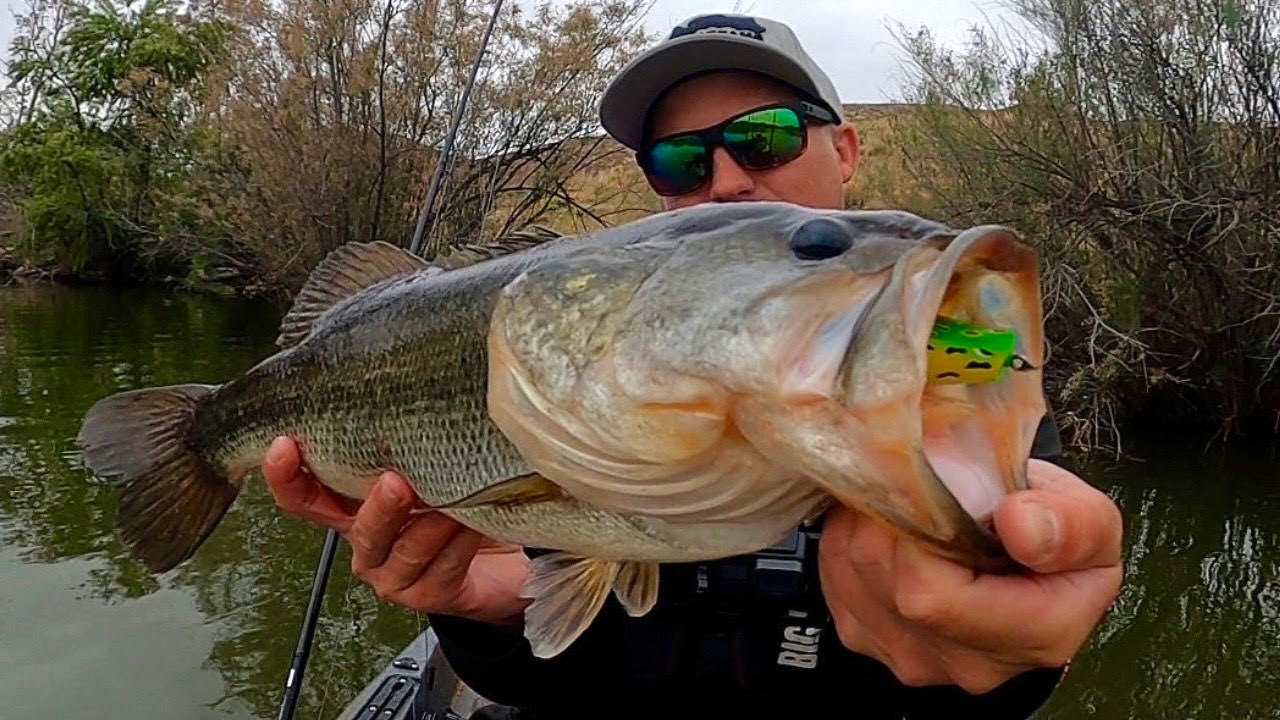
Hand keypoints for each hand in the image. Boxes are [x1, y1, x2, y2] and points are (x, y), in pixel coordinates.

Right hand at [262, 436, 530, 625]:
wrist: (505, 558)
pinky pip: (442, 566)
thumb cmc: (461, 502)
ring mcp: (395, 575)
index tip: (284, 444)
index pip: (306, 497)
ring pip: (405, 550)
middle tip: (396, 482)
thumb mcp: (429, 467)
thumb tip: (410, 400)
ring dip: (430, 522)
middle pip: (359, 529)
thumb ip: (409, 445)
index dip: (287, 476)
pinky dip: (459, 542)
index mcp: (353, 510)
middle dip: (379, 507)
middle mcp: (367, 544)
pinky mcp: (429, 595)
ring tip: (452, 500)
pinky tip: (472, 523)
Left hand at [818, 458, 1123, 693]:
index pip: (932, 594)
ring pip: (853, 565)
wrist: (1025, 566)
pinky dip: (853, 534)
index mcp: (1033, 636)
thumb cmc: (1056, 538)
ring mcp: (908, 655)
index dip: (920, 528)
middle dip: (895, 512)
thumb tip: (1019, 524)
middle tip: (924, 480)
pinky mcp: (866, 636)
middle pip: (885, 574)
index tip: (940, 483)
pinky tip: (892, 525)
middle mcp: (965, 662)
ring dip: (871, 518)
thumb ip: (1069, 524)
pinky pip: (834, 570)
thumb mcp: (1092, 520)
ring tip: (913, 501)